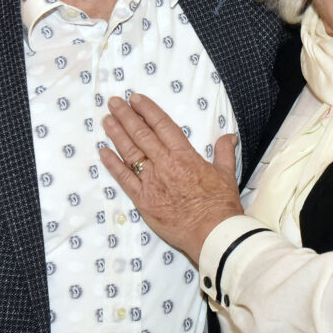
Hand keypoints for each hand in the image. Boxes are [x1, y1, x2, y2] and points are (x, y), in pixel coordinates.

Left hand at [100, 93, 243, 262]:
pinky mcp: (143, 200)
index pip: (162, 125)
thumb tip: (229, 136)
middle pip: (141, 134)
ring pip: (130, 152)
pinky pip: (124, 179)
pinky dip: (113, 164)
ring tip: (106, 120)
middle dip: (126, 116)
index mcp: (184, 155)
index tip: (135, 99)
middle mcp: (165, 164)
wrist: (212, 233)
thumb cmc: (220, 205)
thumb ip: (224, 152)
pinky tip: (103, 151)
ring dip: (117, 134)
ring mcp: (151, 182)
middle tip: (113, 102)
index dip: (147, 110)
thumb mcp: (226, 174)